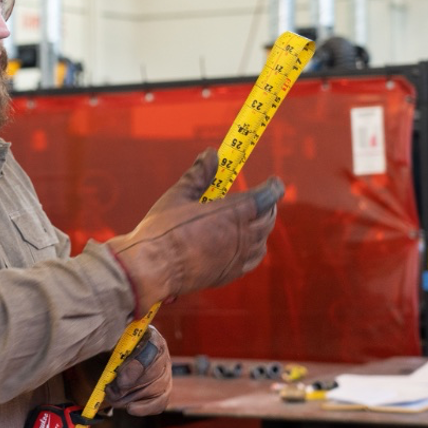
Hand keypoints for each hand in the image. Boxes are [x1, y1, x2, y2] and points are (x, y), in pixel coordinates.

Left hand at [105, 326, 170, 415]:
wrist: (101, 365)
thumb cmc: (104, 350)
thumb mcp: (105, 343)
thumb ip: (110, 344)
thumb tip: (114, 351)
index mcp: (148, 333)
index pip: (152, 347)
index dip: (137, 365)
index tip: (120, 380)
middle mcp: (161, 351)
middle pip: (155, 371)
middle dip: (131, 385)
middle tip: (111, 391)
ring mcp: (165, 371)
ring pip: (156, 388)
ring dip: (133, 396)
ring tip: (113, 398)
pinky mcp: (163, 390)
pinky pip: (160, 402)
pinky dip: (145, 407)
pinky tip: (130, 409)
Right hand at [108, 148, 283, 316]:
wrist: (153, 268)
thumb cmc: (162, 230)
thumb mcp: (179, 195)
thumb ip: (199, 174)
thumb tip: (210, 154)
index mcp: (231, 213)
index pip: (265, 197)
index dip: (273, 187)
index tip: (274, 181)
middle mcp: (240, 236)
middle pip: (267, 218)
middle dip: (269, 205)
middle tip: (263, 197)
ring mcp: (236, 257)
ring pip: (261, 240)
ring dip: (261, 227)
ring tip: (253, 219)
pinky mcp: (229, 273)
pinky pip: (252, 260)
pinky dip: (254, 248)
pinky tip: (245, 244)